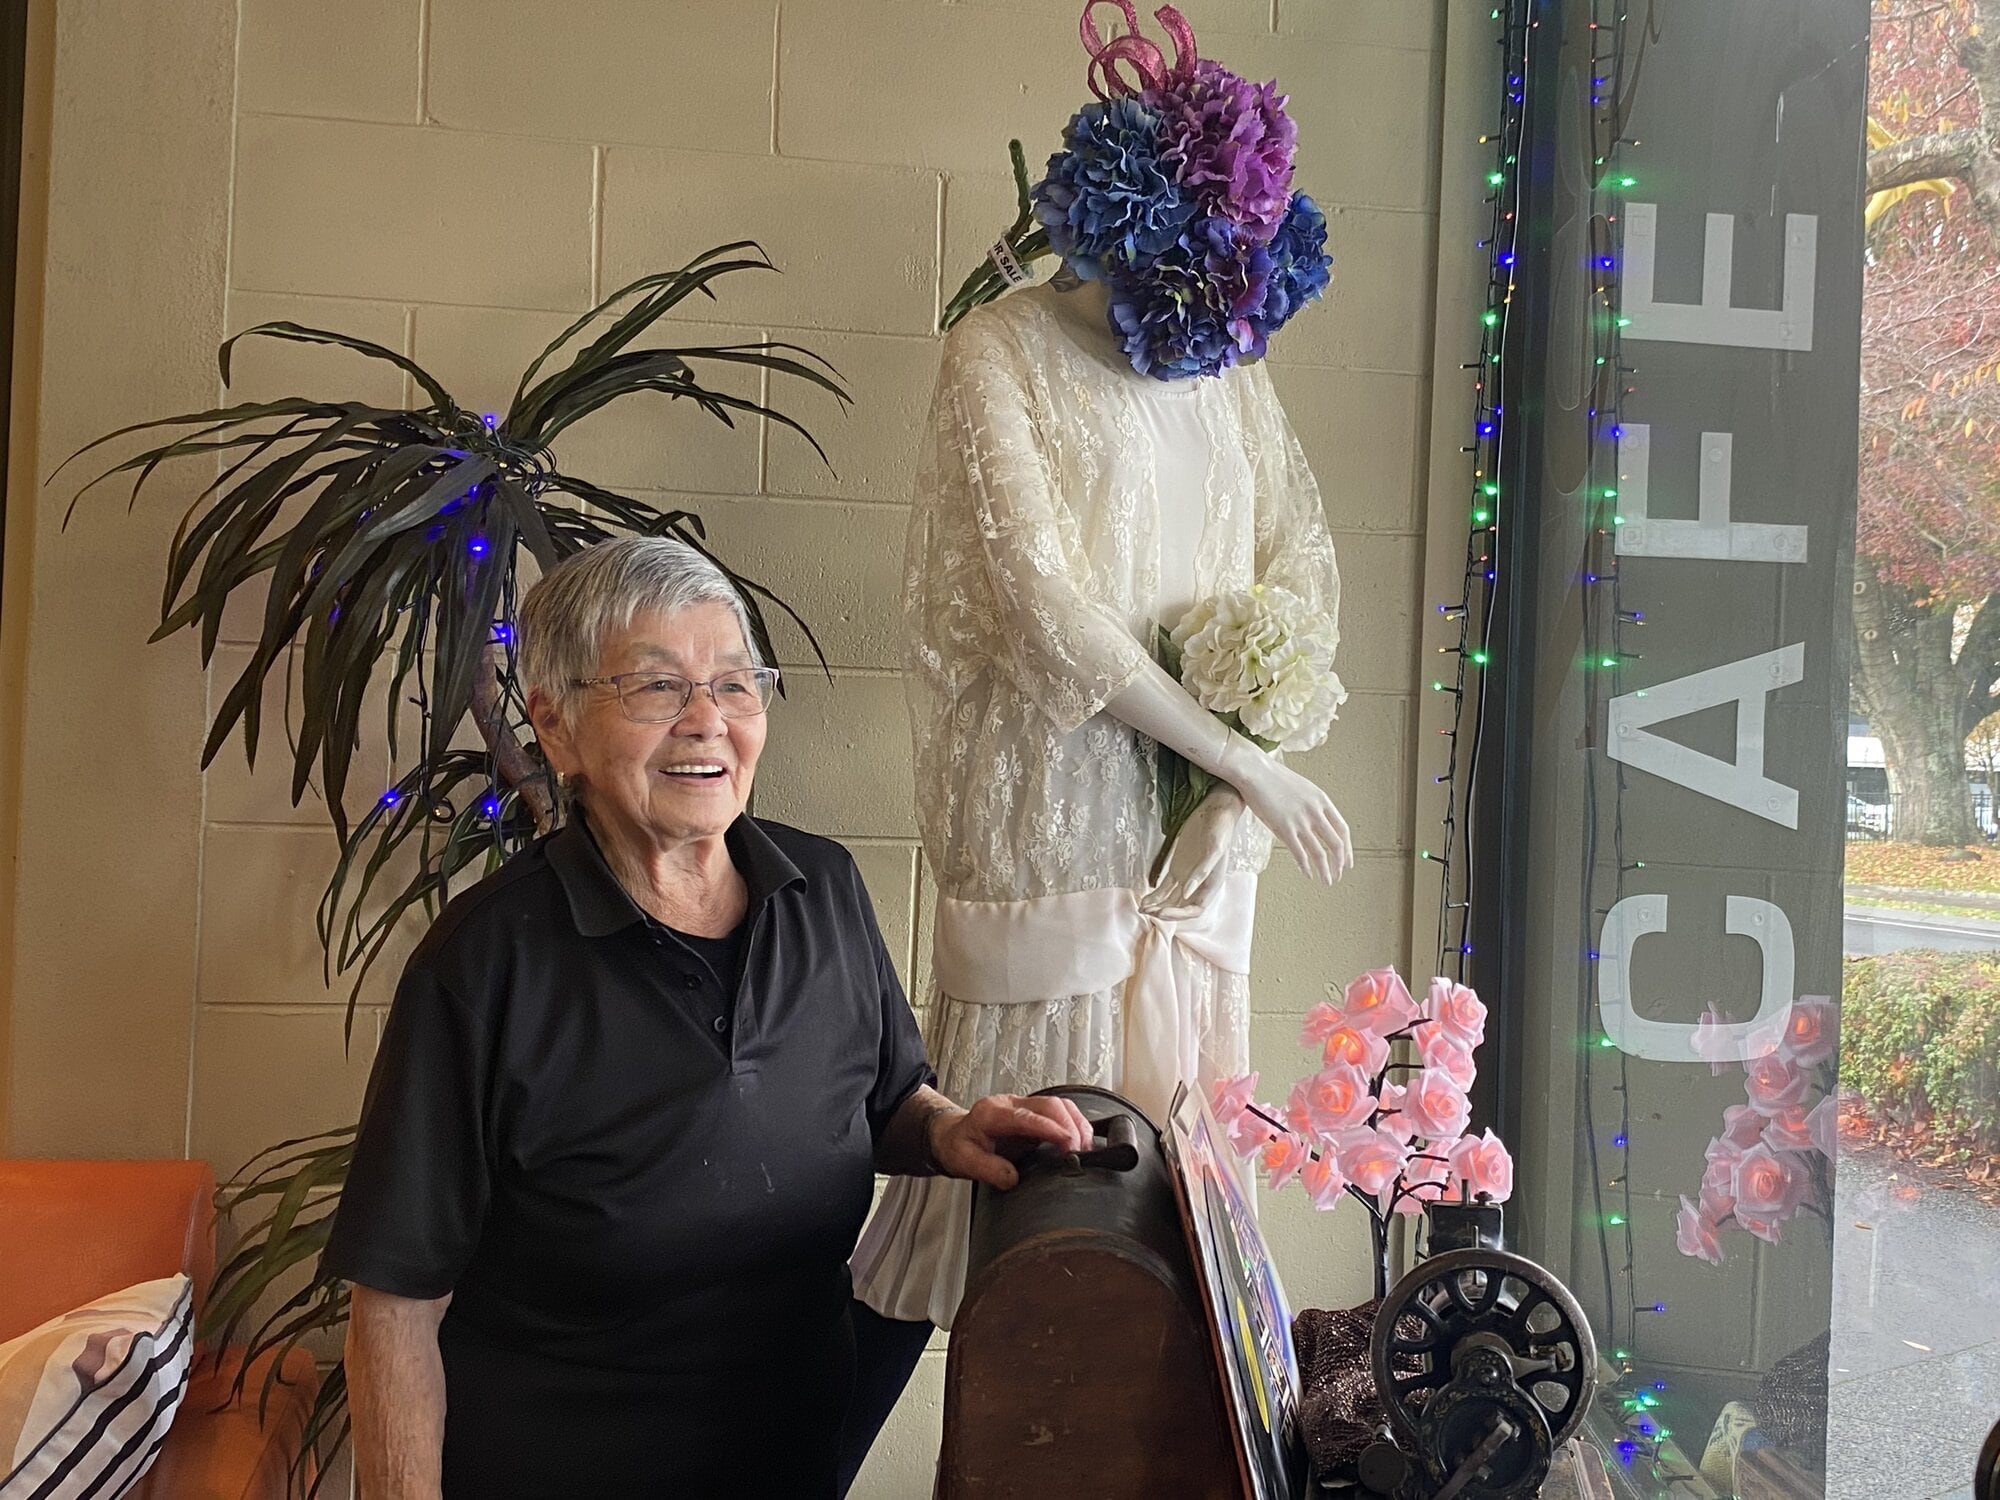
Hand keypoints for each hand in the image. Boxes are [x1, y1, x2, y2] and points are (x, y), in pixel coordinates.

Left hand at [928, 1094, 1094, 1189]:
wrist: (953, 1136)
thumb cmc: (958, 1146)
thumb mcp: (963, 1161)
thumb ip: (988, 1169)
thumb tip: (1013, 1178)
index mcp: (992, 1113)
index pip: (1027, 1117)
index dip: (1051, 1129)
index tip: (1069, 1144)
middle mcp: (1010, 1104)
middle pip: (1049, 1105)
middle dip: (1070, 1126)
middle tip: (1081, 1151)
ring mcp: (1023, 1106)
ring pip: (1059, 1104)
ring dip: (1076, 1124)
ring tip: (1086, 1148)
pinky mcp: (1033, 1113)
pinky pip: (1060, 1112)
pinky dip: (1075, 1124)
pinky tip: (1082, 1140)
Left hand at [1146, 785, 1245, 917]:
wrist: (1216, 811)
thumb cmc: (1220, 829)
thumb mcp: (1214, 850)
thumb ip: (1202, 872)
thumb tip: (1186, 893)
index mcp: (1211, 884)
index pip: (1194, 909)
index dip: (1179, 914)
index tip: (1162, 912)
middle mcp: (1199, 885)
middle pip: (1180, 907)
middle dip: (1164, 912)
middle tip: (1146, 911)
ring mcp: (1187, 877)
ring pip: (1171, 899)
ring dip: (1158, 906)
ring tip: (1142, 908)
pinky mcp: (1178, 868)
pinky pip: (1165, 887)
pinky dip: (1156, 895)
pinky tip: (1145, 900)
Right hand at [1223, 740, 1351, 884]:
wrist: (1254, 771)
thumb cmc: (1273, 778)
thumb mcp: (1302, 788)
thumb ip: (1311, 805)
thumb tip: (1314, 821)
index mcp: (1322, 800)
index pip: (1342, 829)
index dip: (1347, 848)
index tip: (1347, 860)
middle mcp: (1315, 812)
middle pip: (1336, 844)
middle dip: (1340, 863)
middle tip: (1338, 875)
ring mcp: (1300, 821)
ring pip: (1320, 853)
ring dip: (1326, 870)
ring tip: (1327, 881)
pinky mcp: (1284, 828)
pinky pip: (1299, 853)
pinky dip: (1306, 867)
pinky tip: (1308, 875)